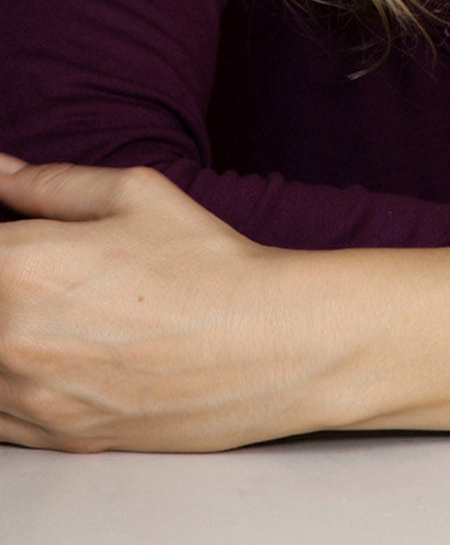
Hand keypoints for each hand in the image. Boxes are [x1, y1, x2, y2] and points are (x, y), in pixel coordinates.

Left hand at [0, 154, 310, 452]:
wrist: (264, 346)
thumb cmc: (206, 265)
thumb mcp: (134, 194)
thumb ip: (50, 182)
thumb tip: (2, 173)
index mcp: (19, 265)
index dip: (1, 238)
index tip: (18, 241)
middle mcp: (6, 336)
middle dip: (6, 278)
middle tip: (46, 273)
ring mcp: (25, 394)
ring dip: (5, 325)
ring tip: (58, 308)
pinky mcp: (48, 436)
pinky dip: (9, 376)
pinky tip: (51, 350)